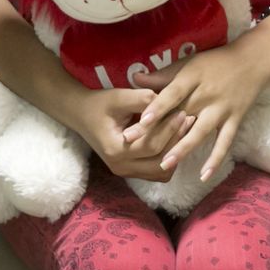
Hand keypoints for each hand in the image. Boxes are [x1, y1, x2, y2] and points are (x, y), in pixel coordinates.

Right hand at [64, 87, 188, 181]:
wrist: (82, 115)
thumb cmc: (100, 104)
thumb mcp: (119, 96)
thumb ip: (143, 99)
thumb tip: (169, 102)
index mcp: (116, 150)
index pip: (151, 146)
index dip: (170, 130)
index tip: (182, 112)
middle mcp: (120, 167)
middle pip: (159, 163)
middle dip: (176, 141)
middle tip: (188, 120)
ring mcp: (126, 173)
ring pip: (161, 173)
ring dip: (174, 153)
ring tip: (183, 131)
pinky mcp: (131, 172)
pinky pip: (157, 173)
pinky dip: (168, 159)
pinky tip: (173, 140)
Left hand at [126, 45, 269, 180]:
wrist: (254, 61)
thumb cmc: (215, 62)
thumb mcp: (189, 63)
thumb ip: (163, 75)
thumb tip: (135, 79)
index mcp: (192, 77)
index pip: (172, 94)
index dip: (157, 107)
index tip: (140, 121)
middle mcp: (206, 95)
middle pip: (181, 116)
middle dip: (159, 132)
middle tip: (136, 147)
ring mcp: (221, 109)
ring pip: (200, 132)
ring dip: (183, 148)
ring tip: (165, 164)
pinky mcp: (234, 120)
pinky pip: (224, 143)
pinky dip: (215, 159)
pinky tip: (203, 176)